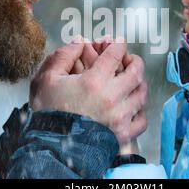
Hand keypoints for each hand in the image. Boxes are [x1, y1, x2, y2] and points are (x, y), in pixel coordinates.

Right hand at [29, 38, 147, 144]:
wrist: (50, 146)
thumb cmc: (47, 114)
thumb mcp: (46, 79)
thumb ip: (63, 56)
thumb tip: (79, 42)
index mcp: (93, 82)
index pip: (115, 54)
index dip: (118, 44)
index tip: (118, 43)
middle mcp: (111, 98)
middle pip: (135, 72)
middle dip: (134, 61)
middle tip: (129, 59)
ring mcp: (119, 118)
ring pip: (141, 94)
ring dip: (139, 83)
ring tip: (132, 80)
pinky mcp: (122, 135)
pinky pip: (142, 120)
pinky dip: (140, 110)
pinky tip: (132, 106)